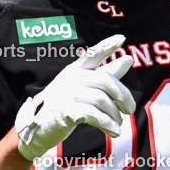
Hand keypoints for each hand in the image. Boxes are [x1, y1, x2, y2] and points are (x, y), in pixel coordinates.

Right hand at [15, 34, 134, 160]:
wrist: (38, 130)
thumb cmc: (65, 106)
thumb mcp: (83, 89)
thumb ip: (106, 74)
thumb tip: (129, 59)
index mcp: (74, 70)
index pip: (92, 54)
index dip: (106, 46)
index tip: (121, 38)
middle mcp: (70, 78)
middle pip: (105, 80)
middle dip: (123, 95)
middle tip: (130, 109)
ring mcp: (65, 93)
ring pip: (101, 100)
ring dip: (114, 116)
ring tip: (118, 126)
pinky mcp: (65, 111)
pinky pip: (95, 115)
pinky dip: (108, 124)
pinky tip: (114, 131)